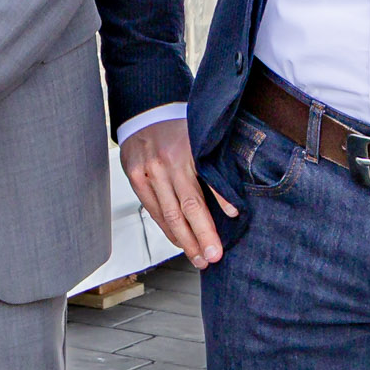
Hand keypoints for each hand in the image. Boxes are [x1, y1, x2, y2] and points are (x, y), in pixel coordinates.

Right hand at [122, 119, 236, 267]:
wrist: (145, 111)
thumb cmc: (178, 127)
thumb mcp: (201, 139)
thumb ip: (212, 167)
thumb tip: (230, 203)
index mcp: (187, 151)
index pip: (206, 182)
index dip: (221, 201)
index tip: (234, 218)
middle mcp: (166, 163)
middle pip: (186, 207)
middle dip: (202, 236)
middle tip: (214, 256)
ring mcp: (148, 172)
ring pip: (168, 214)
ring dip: (185, 240)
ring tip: (199, 258)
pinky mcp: (135, 178)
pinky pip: (153, 210)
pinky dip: (167, 228)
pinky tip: (179, 241)